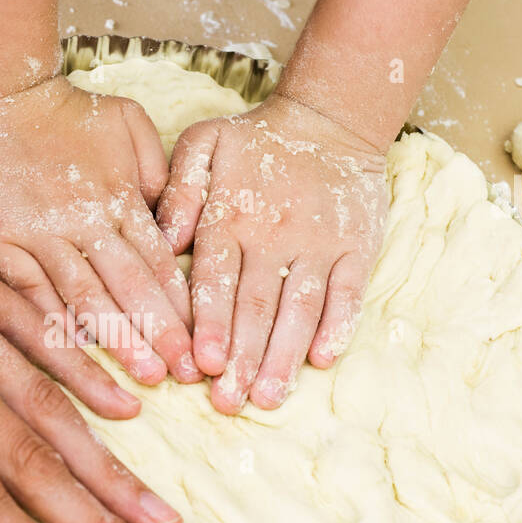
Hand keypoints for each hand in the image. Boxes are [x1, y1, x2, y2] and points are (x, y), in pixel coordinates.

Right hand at [0, 75, 199, 384]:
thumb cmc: (67, 112)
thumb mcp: (128, 123)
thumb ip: (159, 172)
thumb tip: (177, 222)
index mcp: (120, 198)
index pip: (161, 263)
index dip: (185, 307)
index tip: (207, 344)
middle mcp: (85, 221)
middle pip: (132, 285)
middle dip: (163, 334)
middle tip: (189, 375)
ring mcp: (40, 234)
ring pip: (86, 295)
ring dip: (118, 339)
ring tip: (145, 377)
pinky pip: (32, 291)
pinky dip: (54, 322)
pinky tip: (77, 354)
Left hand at [157, 94, 387, 413]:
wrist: (330, 120)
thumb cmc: (254, 142)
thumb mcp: (204, 145)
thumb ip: (179, 189)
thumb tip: (164, 238)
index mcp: (231, 216)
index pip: (217, 279)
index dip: (210, 324)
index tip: (201, 365)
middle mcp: (275, 235)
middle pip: (256, 305)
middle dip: (241, 358)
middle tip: (228, 403)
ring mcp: (320, 244)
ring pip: (299, 308)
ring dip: (283, 356)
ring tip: (267, 397)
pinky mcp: (357, 248)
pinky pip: (348, 293)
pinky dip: (338, 327)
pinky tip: (322, 360)